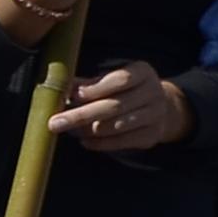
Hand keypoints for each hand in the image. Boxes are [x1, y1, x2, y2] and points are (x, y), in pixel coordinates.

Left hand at [50, 60, 194, 152]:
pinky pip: (121, 142)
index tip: (72, 96)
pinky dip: (99, 143)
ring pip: (117, 126)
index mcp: (143, 73)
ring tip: (70, 131)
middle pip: (115, 106)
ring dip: (89, 130)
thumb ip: (90, 84)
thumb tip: (62, 87)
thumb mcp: (113, 80)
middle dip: (82, 115)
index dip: (96, 89)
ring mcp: (156, 115)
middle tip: (55, 123)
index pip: (121, 80)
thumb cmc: (126, 91)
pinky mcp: (151, 135)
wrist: (162, 107)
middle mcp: (153, 92)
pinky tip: (85, 141)